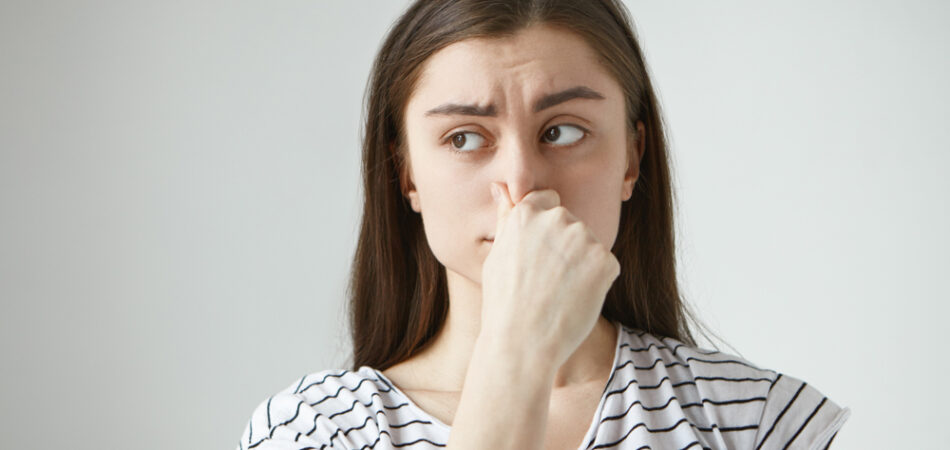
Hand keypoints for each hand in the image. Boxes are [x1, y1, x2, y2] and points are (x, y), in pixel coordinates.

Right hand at [480, 182, 620, 368]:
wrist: (523, 342)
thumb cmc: (504, 303)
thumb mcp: (497, 255)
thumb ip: (506, 217)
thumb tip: (501, 187)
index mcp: (526, 213)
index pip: (548, 201)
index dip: (545, 230)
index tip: (538, 255)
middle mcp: (556, 219)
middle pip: (571, 225)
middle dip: (564, 247)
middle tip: (545, 281)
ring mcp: (583, 238)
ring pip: (589, 247)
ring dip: (581, 266)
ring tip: (558, 294)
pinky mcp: (605, 260)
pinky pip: (606, 267)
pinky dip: (596, 283)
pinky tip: (575, 300)